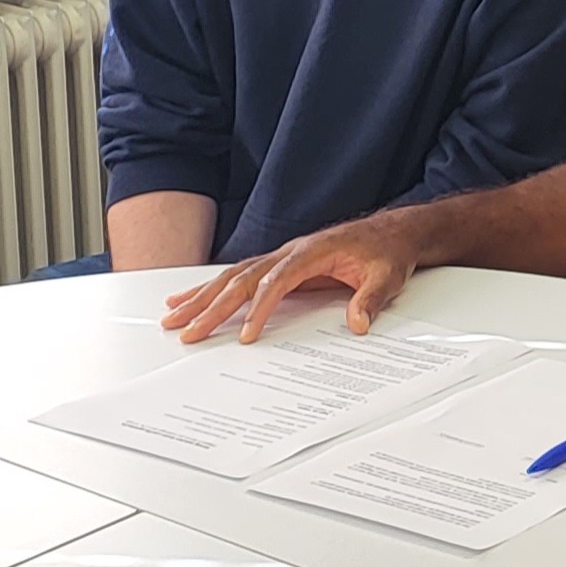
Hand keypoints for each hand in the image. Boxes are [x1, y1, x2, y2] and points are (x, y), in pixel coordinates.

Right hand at [159, 214, 425, 343]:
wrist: (393, 232)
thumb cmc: (388, 252)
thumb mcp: (388, 276)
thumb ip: (371, 299)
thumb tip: (358, 324)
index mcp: (312, 251)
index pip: (277, 281)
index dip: (260, 308)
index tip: (247, 334)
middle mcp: (289, 251)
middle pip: (243, 279)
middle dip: (212, 306)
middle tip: (186, 330)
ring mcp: (282, 255)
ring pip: (233, 276)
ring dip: (202, 297)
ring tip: (172, 316)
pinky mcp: (280, 263)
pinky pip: (240, 276)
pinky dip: (213, 289)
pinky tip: (191, 299)